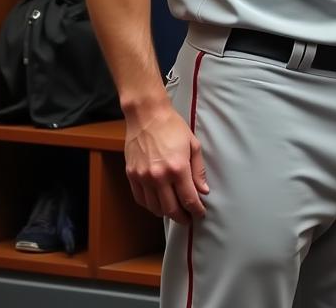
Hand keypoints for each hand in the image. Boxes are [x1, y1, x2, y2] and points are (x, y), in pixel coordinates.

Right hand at [124, 102, 209, 223]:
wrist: (147, 116)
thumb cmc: (173, 127)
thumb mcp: (193, 145)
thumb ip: (198, 170)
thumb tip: (203, 191)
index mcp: (177, 168)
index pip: (188, 199)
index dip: (196, 210)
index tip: (200, 214)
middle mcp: (159, 177)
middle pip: (171, 209)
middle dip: (182, 217)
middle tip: (188, 219)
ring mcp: (143, 178)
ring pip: (155, 208)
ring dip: (166, 213)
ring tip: (175, 212)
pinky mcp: (132, 176)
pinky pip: (141, 199)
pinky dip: (150, 206)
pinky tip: (158, 204)